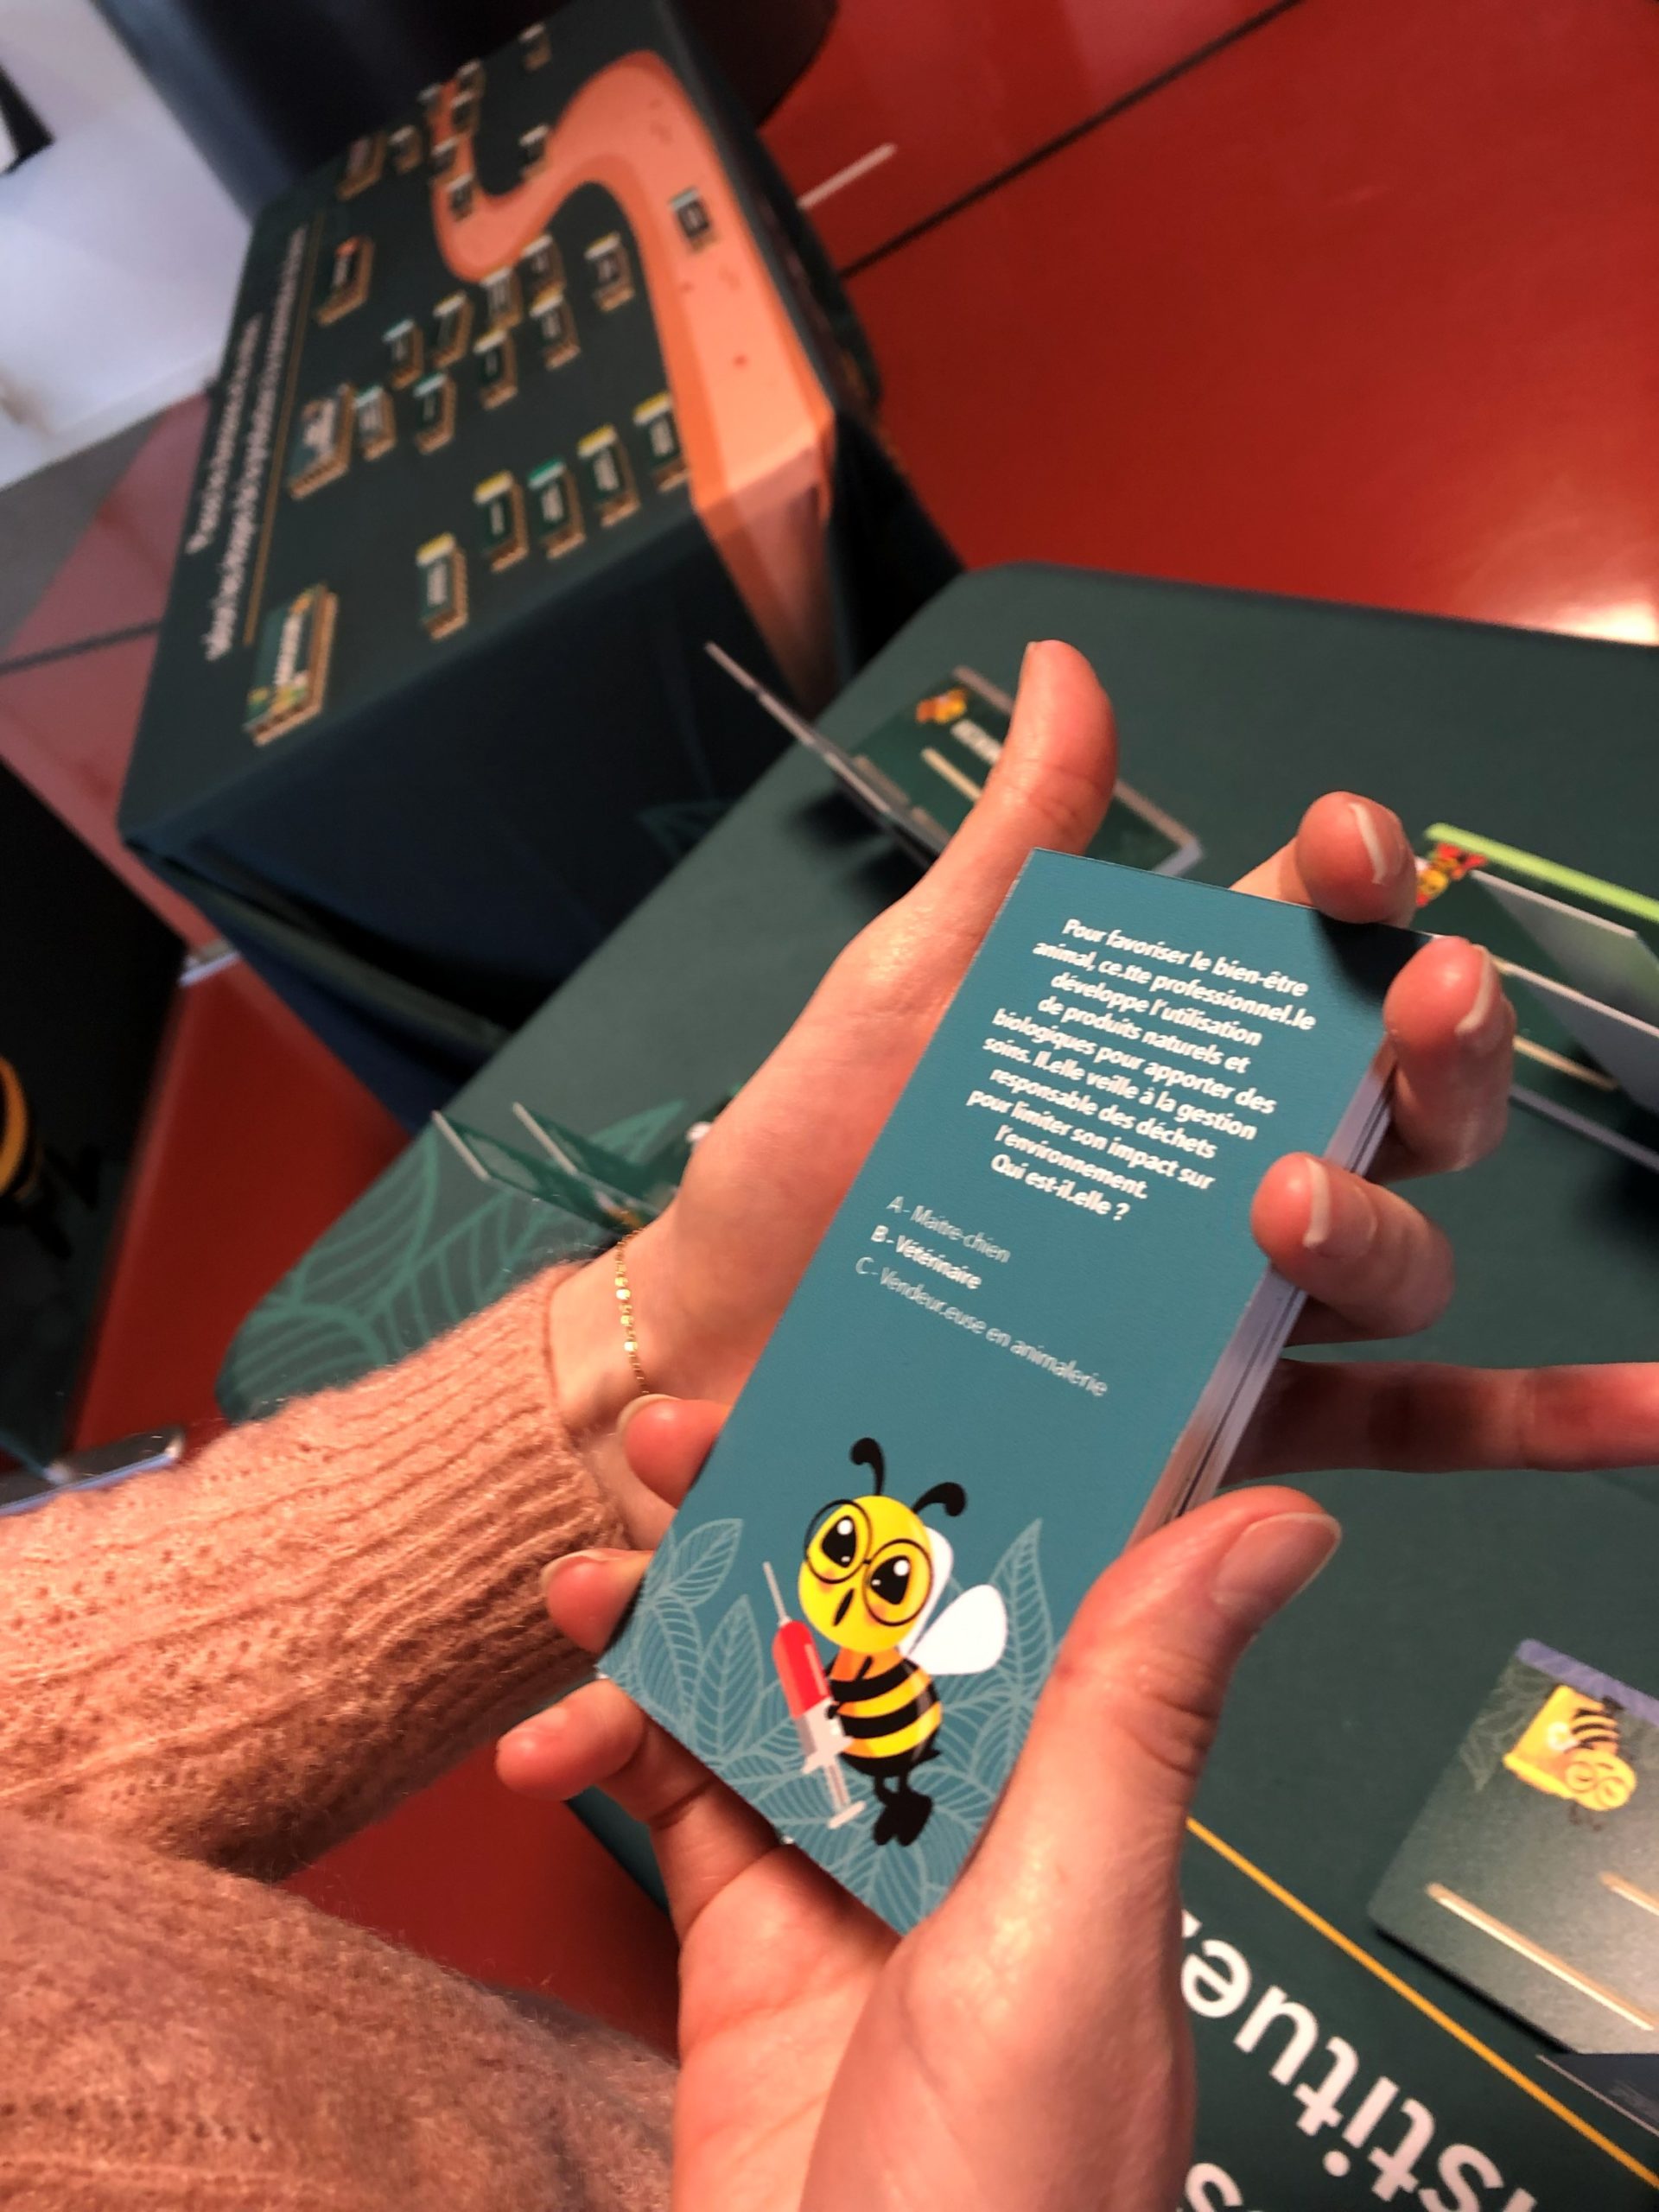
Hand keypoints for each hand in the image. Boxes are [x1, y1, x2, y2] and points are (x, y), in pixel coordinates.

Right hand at [501, 1407, 1341, 2211]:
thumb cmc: (1009, 2195)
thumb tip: (1279, 1523)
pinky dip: (604, 1748)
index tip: (863, 1367)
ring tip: (582, 1570)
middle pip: (864, 1607)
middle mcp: (968, 1809)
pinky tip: (548, 1739)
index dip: (945, 1457)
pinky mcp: (745, 1939)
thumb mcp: (1071, 1925)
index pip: (1021, 1572)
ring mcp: (849, 1869)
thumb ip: (1135, 1717)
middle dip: (768, 1512)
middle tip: (675, 1438)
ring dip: (663, 1612)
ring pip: (754, 1678)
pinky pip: (671, 1798)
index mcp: (1074, 1784)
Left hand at [554, 639, 1565, 1541]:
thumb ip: (1007, 853)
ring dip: (1387, 1224)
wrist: (716, 1354)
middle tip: (1402, 1011)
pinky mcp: (1222, 1430)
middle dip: (1433, 1041)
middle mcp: (1223, 1166)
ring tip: (1283, 1203)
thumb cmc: (802, 1167)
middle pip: (1400, 1098)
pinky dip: (1542, 1418)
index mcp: (1162, 1048)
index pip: (1309, 950)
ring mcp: (1233, 1304)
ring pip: (1398, 1255)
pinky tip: (1642, 1411)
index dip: (1357, 887)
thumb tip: (1068, 668)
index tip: (1351, 849)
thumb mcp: (904, 992)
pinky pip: (1408, 1429)